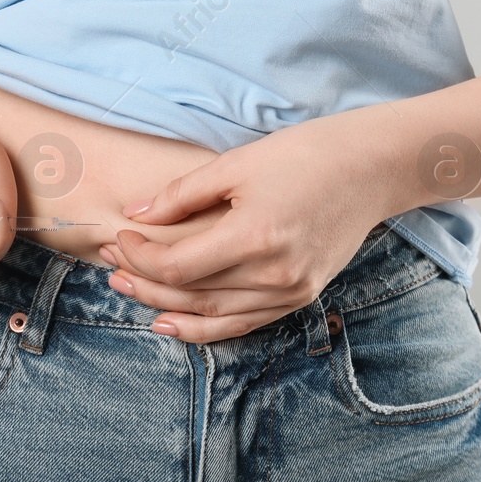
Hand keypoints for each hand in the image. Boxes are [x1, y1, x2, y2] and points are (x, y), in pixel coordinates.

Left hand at [97, 112, 394, 342]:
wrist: (371, 169)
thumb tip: (136, 213)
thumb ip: (183, 193)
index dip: (141, 256)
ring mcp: (291, 291)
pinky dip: (206, 326)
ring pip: (214, 315)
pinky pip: (243, 322)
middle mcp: (275, 274)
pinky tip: (174, 321)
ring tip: (130, 291)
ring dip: (167, 307)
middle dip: (144, 282)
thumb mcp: (238, 163)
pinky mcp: (301, 296)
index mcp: (256, 235)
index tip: (119, 236)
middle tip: (109, 266)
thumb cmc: (305, 155)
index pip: (180, 265)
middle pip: (191, 294)